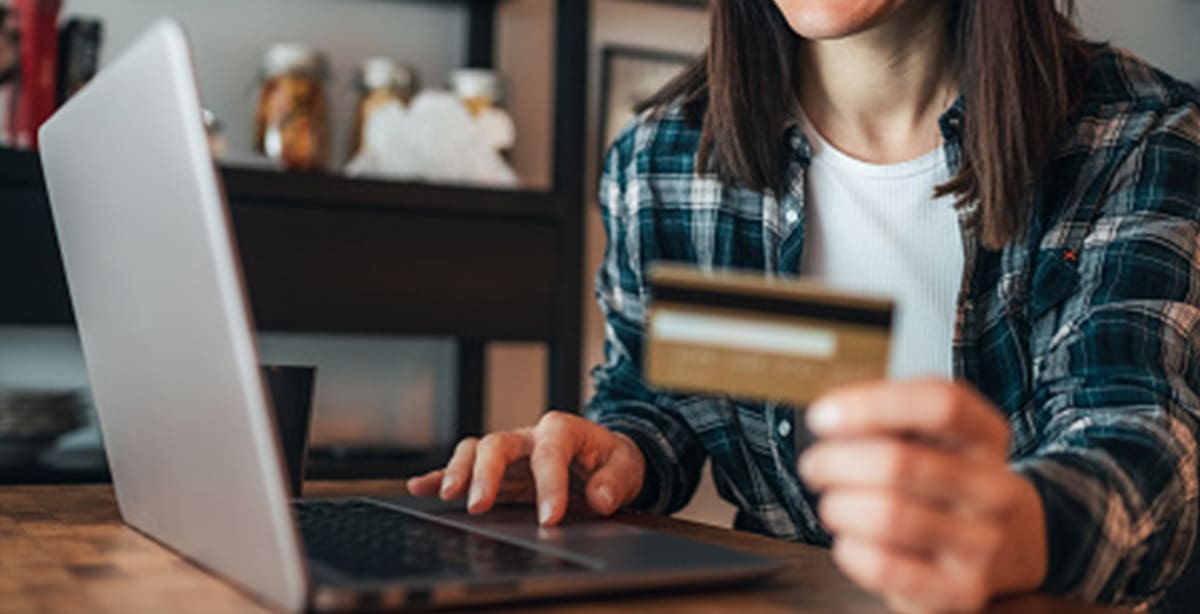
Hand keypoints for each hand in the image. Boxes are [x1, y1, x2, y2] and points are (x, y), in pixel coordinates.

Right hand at [406, 411, 645, 526]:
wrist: (605, 460)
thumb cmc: (612, 461)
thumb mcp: (627, 467)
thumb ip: (615, 480)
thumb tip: (600, 498)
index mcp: (563, 430)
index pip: (550, 453)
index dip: (549, 485)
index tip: (550, 518)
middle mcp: (529, 436)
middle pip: (498, 444)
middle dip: (486, 474)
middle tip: (480, 505)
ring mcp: (510, 453)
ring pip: (475, 451)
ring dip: (458, 472)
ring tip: (447, 496)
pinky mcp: (497, 471)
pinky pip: (464, 467)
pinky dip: (441, 476)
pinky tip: (421, 487)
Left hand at [798, 379, 1047, 612]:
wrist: (1012, 547)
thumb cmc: (950, 484)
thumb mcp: (939, 440)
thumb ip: (891, 422)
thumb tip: (829, 420)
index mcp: (987, 438)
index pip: (939, 405)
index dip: (872, 405)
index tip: (823, 416)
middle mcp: (994, 489)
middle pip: (898, 463)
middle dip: (834, 462)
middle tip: (815, 465)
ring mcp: (982, 544)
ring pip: (886, 515)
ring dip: (838, 506)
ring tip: (835, 504)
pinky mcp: (960, 591)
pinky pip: (883, 566)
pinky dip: (849, 550)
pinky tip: (851, 541)